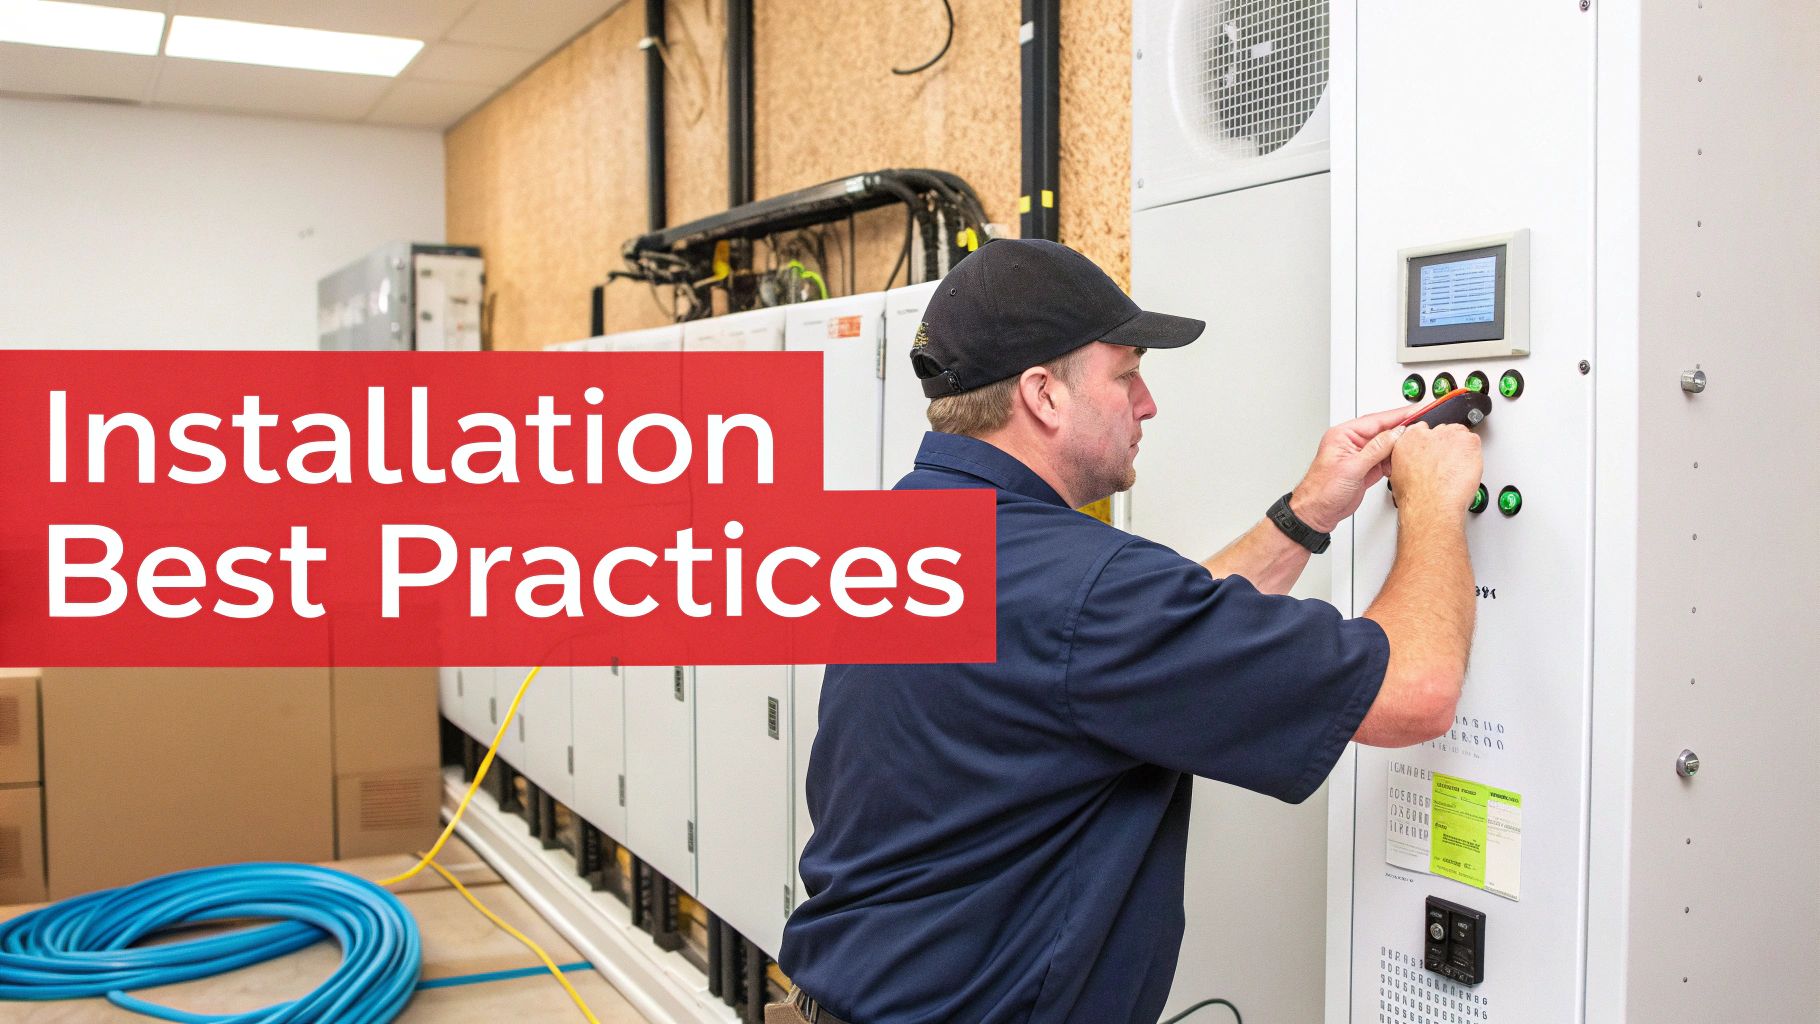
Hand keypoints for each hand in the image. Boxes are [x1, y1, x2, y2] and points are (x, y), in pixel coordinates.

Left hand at [1289, 407, 1410, 531]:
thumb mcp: (1351, 467)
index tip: (1418, 410)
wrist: (1317, 513)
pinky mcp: (1366, 469)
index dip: (1399, 415)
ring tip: (1415, 446)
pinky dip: (1395, 460)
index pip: (1377, 420)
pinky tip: (1403, 461)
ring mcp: (1360, 456)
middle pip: (1384, 430)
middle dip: (1403, 430)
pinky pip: (1386, 459)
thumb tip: (1395, 433)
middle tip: (1423, 428)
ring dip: (1400, 447)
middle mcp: (1352, 443)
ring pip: (1387, 445)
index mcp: (1344, 435)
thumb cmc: (1321, 490)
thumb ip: (1376, 449)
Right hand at [1388, 423, 1482, 517]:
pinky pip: (1474, 442)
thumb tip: (1416, 462)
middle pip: (1443, 432)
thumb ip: (1409, 459)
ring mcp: (1449, 436)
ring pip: (1460, 436)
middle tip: (1447, 466)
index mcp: (1409, 438)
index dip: (1431, 443)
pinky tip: (1465, 470)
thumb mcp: (1399, 473)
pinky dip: (1474, 455)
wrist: (1430, 504)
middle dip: (1447, 446)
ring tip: (1456, 470)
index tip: (1434, 453)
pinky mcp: (1467, 442)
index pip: (1423, 429)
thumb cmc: (1415, 496)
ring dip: (1461, 450)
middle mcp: (1428, 434)